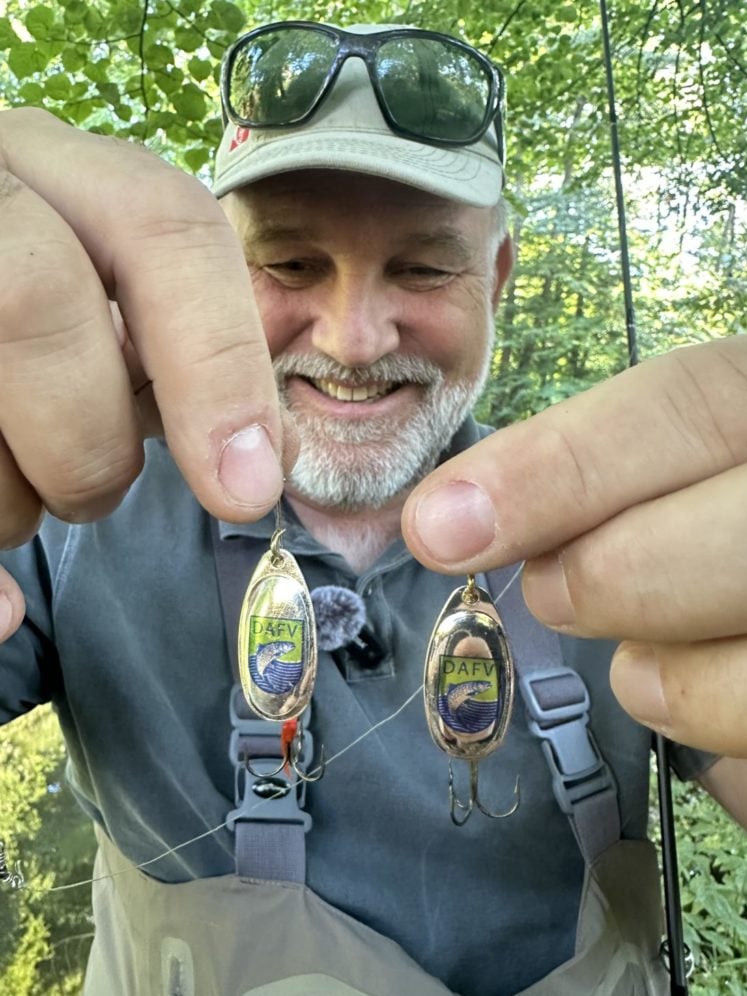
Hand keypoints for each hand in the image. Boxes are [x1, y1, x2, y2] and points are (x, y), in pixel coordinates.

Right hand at [0, 108, 287, 641]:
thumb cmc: (29, 316)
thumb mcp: (99, 307)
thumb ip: (172, 353)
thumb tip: (258, 465)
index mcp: (54, 170)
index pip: (160, 225)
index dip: (218, 363)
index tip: (248, 488)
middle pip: (34, 297)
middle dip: (85, 441)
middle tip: (94, 496)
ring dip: (9, 500)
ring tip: (15, 500)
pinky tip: (1, 612)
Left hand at [403, 334, 746, 762]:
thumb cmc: (729, 515)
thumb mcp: (689, 465)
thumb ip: (605, 478)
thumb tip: (448, 521)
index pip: (696, 405)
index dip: (560, 467)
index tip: (440, 526)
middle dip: (615, 578)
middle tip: (552, 593)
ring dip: (670, 668)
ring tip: (640, 660)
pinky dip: (714, 726)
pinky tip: (698, 696)